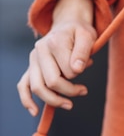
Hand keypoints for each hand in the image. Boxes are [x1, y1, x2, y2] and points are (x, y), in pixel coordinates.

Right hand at [17, 0, 96, 115]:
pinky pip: (23, 86)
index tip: (88, 65)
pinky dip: (27, 100)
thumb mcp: (88, 35)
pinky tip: (35, 111)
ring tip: (69, 104)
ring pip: (37, 87)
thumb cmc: (79, 32)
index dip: (79, 73)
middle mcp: (40, 50)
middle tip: (83, 91)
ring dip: (54, 100)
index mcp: (54, 41)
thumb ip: (83, 51)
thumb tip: (76, 69)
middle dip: (69, 91)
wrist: (68, 24)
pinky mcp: (31, 67)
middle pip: (51, 81)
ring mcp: (33, 59)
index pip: (67, 70)